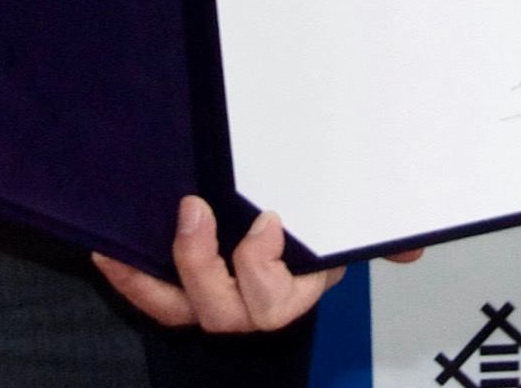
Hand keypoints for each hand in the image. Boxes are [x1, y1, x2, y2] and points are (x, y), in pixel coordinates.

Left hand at [90, 195, 415, 330]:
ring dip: (159, 270)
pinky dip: (127, 275)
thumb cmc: (307, 238)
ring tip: (138, 232)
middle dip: (203, 261)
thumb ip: (374, 240)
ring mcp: (206, 305)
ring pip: (179, 305)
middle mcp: (245, 310)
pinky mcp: (175, 296)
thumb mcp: (339, 236)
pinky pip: (148, 297)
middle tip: (195, 210)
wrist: (273, 252)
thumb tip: (414, 249)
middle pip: (222, 307)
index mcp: (290, 293)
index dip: (263, 266)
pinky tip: (106, 247)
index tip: (267, 221)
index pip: (275, 298)